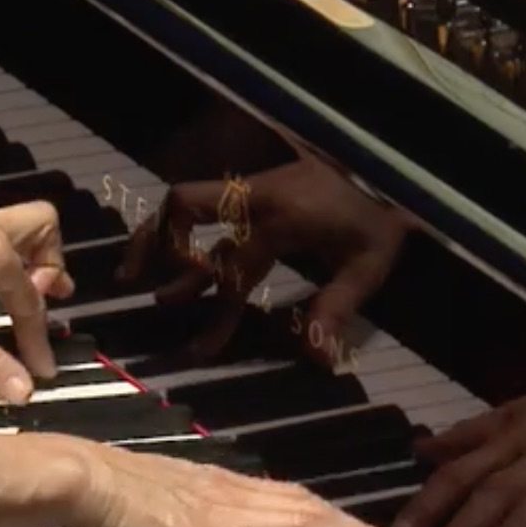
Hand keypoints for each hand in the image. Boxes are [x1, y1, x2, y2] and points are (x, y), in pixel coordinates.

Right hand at [117, 155, 409, 365]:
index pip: (232, 272)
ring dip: (156, 228)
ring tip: (131, 267)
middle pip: (185, 206)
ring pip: (186, 196)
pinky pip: (206, 199)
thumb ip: (336, 307)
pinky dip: (180, 221)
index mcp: (281, 219)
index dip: (216, 315)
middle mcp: (256, 197)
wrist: (394, 167)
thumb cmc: (381, 216)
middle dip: (157, 243)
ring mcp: (252, 186)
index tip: (202, 350)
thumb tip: (316, 359)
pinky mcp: (256, 185)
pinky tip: (170, 247)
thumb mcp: (368, 265)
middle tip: (135, 283)